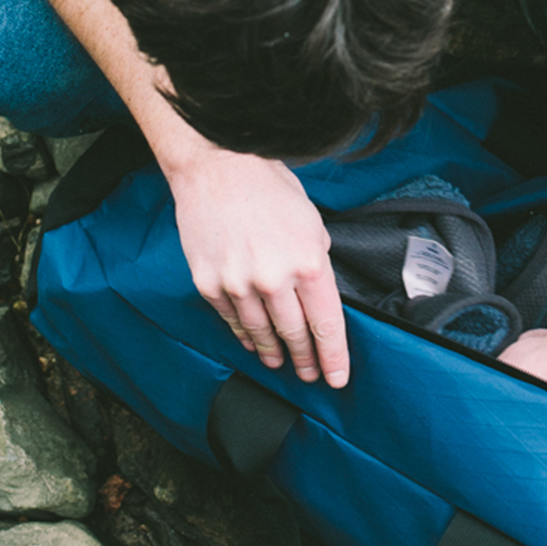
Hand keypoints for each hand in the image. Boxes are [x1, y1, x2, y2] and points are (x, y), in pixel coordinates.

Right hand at [165, 148, 348, 387]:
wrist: (216, 166)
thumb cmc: (268, 187)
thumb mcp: (311, 220)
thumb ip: (317, 258)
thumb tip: (317, 288)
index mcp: (309, 261)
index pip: (327, 323)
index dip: (333, 357)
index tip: (337, 378)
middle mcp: (275, 278)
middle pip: (295, 334)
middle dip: (306, 359)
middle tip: (310, 375)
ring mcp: (238, 283)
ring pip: (261, 333)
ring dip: (274, 353)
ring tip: (281, 364)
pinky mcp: (209, 283)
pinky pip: (231, 320)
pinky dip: (244, 334)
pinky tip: (252, 343)